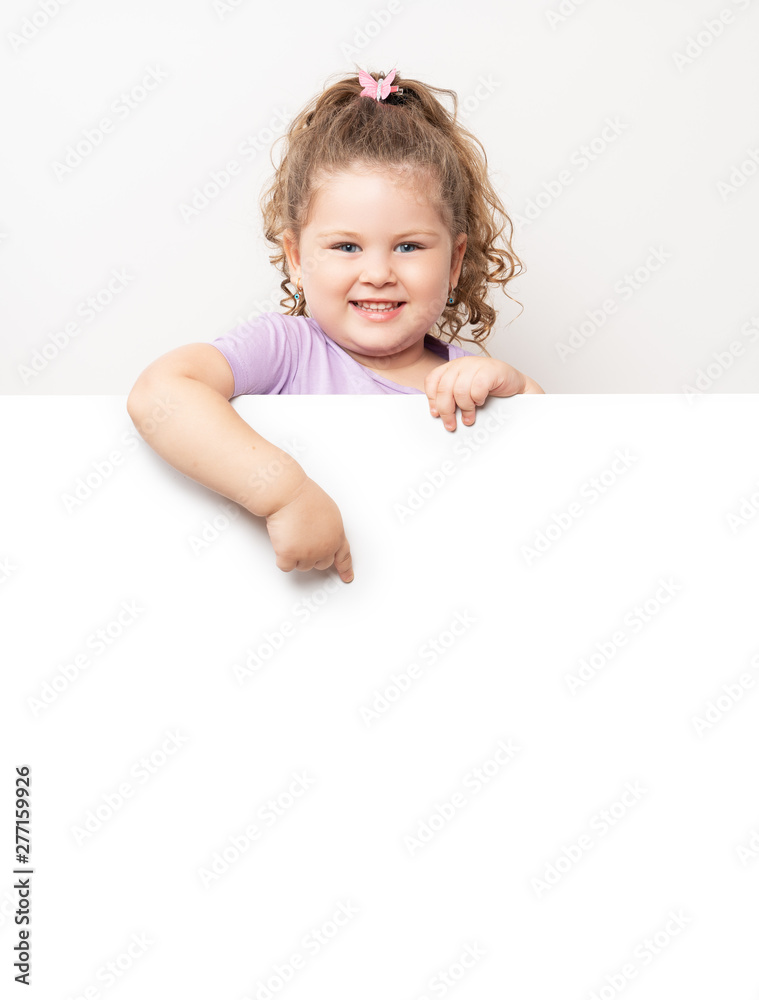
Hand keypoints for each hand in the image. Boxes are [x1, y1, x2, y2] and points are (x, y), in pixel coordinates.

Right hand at [264, 478, 353, 581]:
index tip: (346, 577)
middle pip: (321, 564)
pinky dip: (281, 557)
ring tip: (292, 534)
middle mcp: (326, 547)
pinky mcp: (290, 555)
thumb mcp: (328, 512)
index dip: (344, 569)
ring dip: (295, 555)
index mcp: (337, 535)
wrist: (287, 494)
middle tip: (303, 539)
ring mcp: (308, 553)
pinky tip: (282, 541)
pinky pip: (285, 566)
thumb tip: (323, 537)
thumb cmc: (303, 497)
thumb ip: (329, 529)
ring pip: (302, 566)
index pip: (344, 556)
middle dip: (312, 555)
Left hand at [425, 357, 543, 430]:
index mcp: (452, 367)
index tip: (436, 414)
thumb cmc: (490, 391)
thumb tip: (439, 415)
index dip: (432, 399)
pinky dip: (478, 399)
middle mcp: (462, 364)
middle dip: (446, 410)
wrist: (515, 386)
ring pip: (459, 391)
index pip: (432, 380)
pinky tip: (481, 402)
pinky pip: (477, 389)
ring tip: (469, 417)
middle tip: (451, 425)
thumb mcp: (466, 392)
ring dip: (464, 408)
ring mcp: (476, 365)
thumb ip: (452, 398)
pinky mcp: (490, 370)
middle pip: (444, 388)